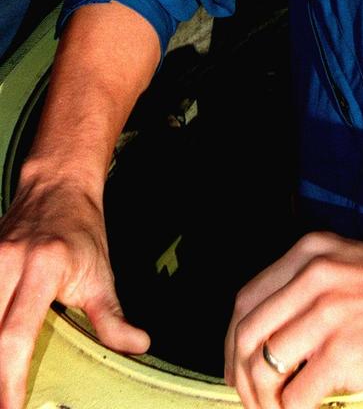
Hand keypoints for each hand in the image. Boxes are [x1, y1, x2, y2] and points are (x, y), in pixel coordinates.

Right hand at [0, 176, 148, 408]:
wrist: (56, 186)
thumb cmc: (80, 230)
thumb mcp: (101, 273)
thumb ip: (112, 317)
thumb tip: (138, 345)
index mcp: (42, 269)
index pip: (15, 338)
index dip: (9, 381)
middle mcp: (7, 264)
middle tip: (5, 404)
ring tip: (1, 385)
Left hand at [225, 231, 362, 408]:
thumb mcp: (352, 264)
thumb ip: (309, 285)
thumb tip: (270, 332)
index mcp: (312, 252)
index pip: (247, 300)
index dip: (234, 341)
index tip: (239, 366)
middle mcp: (314, 277)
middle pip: (247, 334)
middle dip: (240, 375)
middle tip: (251, 399)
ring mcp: (328, 314)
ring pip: (263, 367)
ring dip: (262, 400)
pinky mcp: (344, 354)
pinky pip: (294, 397)